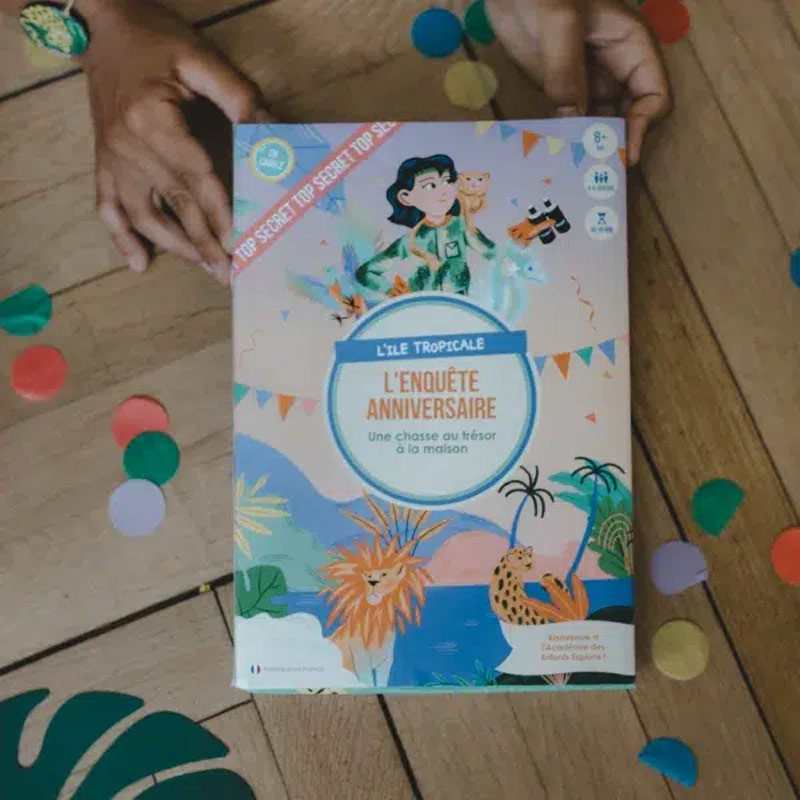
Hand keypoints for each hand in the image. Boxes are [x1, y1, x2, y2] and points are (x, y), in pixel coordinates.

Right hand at [82, 0, 268, 281]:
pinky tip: (138, 263)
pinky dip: (121, 237)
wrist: (101, 24)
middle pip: (173, 204)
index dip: (220, 212)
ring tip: (203, 267)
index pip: (194, 177)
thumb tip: (275, 131)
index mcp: (152, 120)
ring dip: (174, 246)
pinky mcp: (104, 160)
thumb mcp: (200, 58)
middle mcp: (128, 146)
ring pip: (142, 215)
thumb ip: (238, 96)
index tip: (239, 242)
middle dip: (205, 243)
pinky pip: (107, 206)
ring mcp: (112, 157)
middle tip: (229, 273)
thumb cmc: (155, 39)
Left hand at [487, 0, 670, 164]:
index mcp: (631, 47)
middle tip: (596, 177)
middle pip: (629, 119)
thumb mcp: (559, 24)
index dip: (642, 127)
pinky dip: (566, 142)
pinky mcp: (563, 92)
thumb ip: (567, 71)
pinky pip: (571, 123)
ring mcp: (589, 82)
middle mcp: (616, 70)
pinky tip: (555, 160)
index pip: (653, 95)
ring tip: (576, 176)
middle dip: (615, 145)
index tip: (621, 153)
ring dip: (589, 149)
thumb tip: (575, 121)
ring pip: (600, 126)